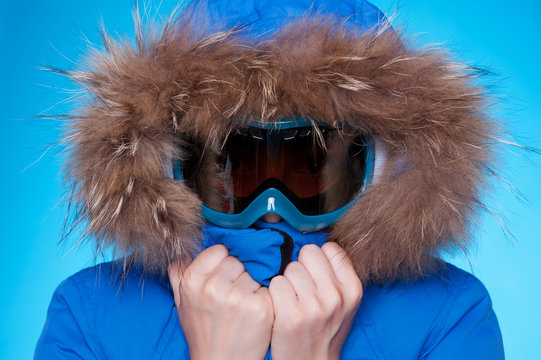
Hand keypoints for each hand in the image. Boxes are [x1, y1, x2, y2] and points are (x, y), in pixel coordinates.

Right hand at [168, 245, 272, 359]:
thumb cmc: (203, 333)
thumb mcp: (182, 303)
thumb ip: (179, 274)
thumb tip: (182, 249)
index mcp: (192, 281)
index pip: (219, 250)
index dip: (223, 263)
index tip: (222, 278)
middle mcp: (214, 287)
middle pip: (238, 260)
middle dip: (238, 273)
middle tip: (233, 295)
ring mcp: (238, 297)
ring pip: (254, 272)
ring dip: (252, 284)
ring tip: (243, 305)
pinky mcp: (260, 307)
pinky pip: (268, 286)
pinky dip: (265, 296)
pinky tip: (255, 311)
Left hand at [268, 242, 362, 359]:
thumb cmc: (325, 329)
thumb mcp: (343, 303)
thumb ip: (336, 274)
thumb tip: (318, 243)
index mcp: (352, 289)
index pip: (331, 249)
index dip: (318, 259)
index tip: (316, 272)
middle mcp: (335, 296)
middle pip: (309, 253)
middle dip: (302, 266)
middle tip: (301, 286)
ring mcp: (313, 307)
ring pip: (290, 267)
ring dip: (287, 280)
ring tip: (292, 299)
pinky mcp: (290, 316)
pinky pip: (276, 283)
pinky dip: (275, 293)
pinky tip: (281, 306)